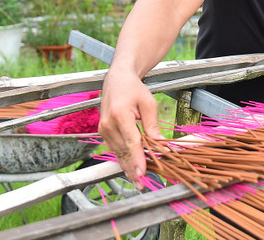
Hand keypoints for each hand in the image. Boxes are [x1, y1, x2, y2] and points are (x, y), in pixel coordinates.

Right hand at [98, 69, 162, 188]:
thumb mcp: (149, 103)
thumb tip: (160, 144)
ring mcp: (103, 129)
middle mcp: (108, 124)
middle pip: (123, 152)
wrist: (117, 80)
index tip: (142, 173)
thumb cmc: (134, 89)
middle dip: (133, 169)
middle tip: (143, 184)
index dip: (137, 159)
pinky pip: (115, 149)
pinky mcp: (103, 132)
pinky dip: (123, 159)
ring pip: (118, 153)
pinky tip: (131, 169)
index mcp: (120, 115)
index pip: (131, 142)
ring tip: (138, 181)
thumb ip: (153, 125)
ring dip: (128, 167)